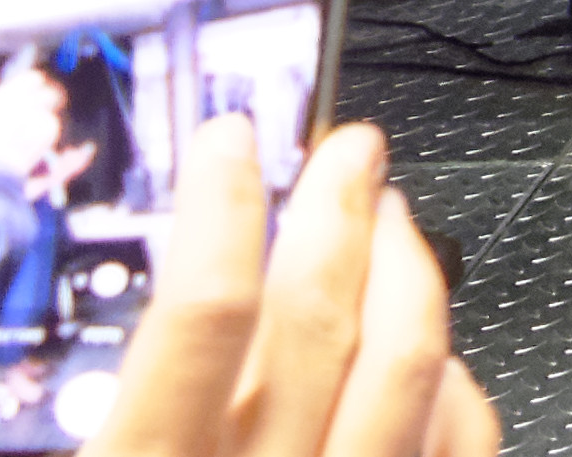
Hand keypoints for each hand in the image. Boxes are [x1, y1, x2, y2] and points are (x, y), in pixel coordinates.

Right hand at [104, 119, 496, 456]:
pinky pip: (459, 434)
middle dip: (337, 209)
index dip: (223, 210)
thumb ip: (112, 410)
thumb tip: (119, 331)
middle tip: (346, 150)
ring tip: (394, 218)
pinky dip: (449, 374)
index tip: (229, 143)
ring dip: (405, 267)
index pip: (203, 316)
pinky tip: (432, 349)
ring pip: (406, 360)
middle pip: (318, 316)